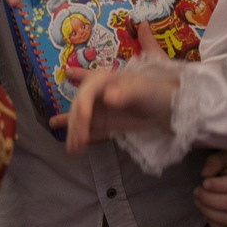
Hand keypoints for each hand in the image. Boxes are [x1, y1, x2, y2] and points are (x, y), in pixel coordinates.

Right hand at [53, 61, 178, 153]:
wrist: (170, 108)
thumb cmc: (158, 92)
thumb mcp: (144, 91)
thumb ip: (126, 93)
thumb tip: (107, 98)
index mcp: (106, 79)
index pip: (87, 92)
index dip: (83, 107)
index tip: (84, 123)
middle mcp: (99, 92)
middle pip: (80, 106)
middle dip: (77, 124)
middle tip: (77, 143)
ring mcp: (100, 107)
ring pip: (80, 117)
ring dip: (73, 131)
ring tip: (70, 148)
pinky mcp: (104, 122)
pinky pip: (86, 126)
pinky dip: (74, 128)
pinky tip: (55, 125)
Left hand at [194, 151, 226, 226]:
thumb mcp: (225, 156)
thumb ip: (214, 162)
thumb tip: (205, 174)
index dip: (218, 185)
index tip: (203, 182)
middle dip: (208, 199)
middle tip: (196, 192)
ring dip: (208, 212)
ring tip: (198, 202)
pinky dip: (214, 224)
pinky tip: (207, 212)